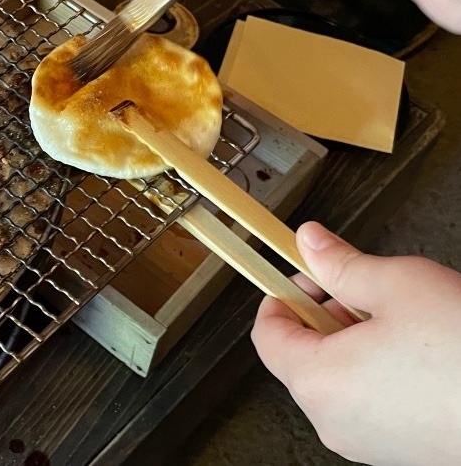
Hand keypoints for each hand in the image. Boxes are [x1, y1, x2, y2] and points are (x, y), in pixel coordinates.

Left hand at [252, 222, 460, 464]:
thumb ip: (341, 264)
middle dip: (326, 315)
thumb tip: (309, 242)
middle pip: (301, 357)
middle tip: (364, 291)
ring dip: (354, 342)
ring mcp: (367, 443)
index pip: (267, 334)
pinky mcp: (400, 453)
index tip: (308, 275)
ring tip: (402, 321)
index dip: (284, 296)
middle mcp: (333, 420)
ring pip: (336, 379)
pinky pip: (367, 403)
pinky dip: (378, 372)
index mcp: (319, 380)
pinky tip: (419, 353)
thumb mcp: (399, 285)